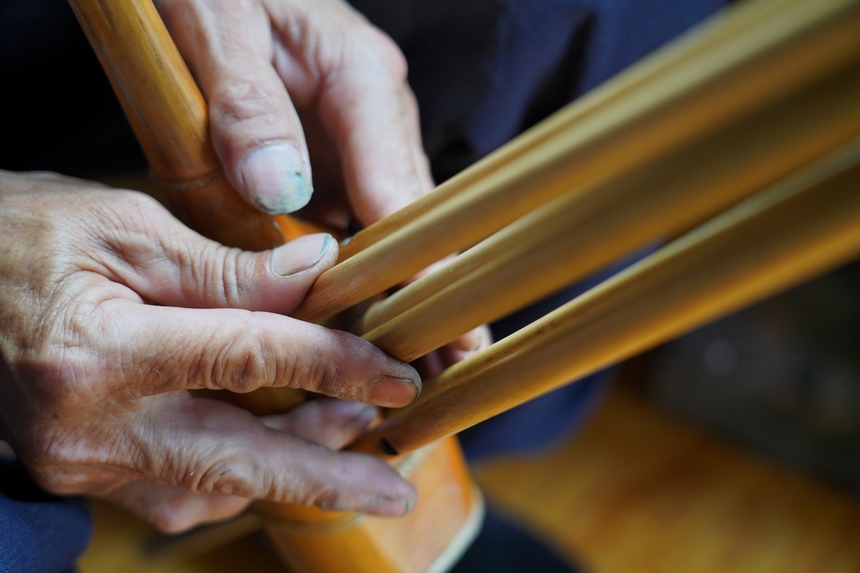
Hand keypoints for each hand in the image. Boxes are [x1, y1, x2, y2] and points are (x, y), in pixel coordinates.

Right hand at [0, 171, 419, 531]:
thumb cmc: (18, 235)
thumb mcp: (123, 224)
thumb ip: (225, 265)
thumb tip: (320, 271)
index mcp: (97, 352)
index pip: (250, 360)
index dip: (335, 365)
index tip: (398, 373)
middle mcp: (87, 428)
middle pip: (237, 462)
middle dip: (328, 479)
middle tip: (395, 491)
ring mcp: (80, 463)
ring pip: (213, 487)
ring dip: (291, 468)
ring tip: (354, 442)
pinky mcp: (81, 472)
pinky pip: (177, 492)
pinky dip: (239, 474)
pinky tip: (279, 449)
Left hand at [155, 0, 488, 367]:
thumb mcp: (216, 29)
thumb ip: (245, 107)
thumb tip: (278, 192)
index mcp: (359, 77)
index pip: (399, 184)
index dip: (418, 261)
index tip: (433, 322)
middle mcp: (374, 112)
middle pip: (412, 213)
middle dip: (427, 289)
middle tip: (447, 365)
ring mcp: (358, 135)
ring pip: (388, 222)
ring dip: (400, 287)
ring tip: (420, 362)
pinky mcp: (334, 152)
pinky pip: (355, 218)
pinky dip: (361, 269)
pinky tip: (366, 318)